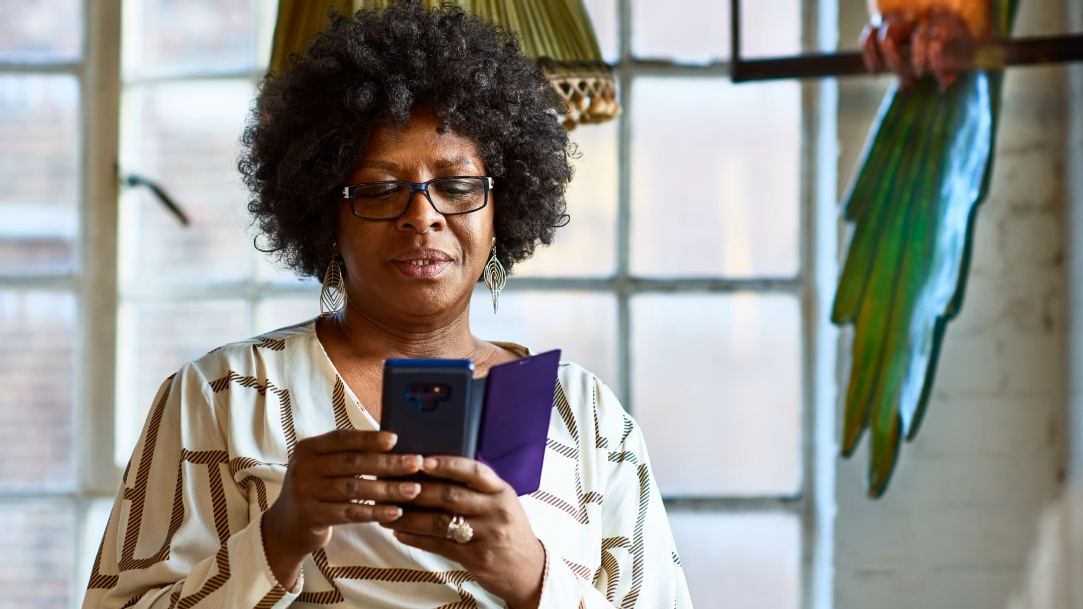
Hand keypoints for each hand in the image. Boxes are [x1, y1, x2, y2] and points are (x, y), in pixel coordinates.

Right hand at [261, 430, 423, 588]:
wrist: (285, 527)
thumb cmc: (315, 490)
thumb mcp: (322, 467)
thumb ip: (347, 455)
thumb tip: (392, 443)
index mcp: (308, 448)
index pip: (342, 438)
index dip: (368, 438)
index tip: (396, 439)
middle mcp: (303, 468)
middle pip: (352, 463)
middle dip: (387, 463)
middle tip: (416, 463)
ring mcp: (304, 493)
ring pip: (353, 489)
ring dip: (387, 489)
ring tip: (414, 490)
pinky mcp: (310, 517)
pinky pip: (349, 513)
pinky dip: (375, 512)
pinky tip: (395, 512)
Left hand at [380, 456, 544, 608]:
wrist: (527, 569)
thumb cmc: (509, 530)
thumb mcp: (503, 503)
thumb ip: (478, 489)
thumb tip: (437, 471)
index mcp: (501, 492)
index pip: (474, 472)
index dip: (447, 465)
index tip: (423, 460)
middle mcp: (495, 511)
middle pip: (452, 496)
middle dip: (419, 490)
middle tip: (394, 485)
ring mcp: (485, 536)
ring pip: (441, 522)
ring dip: (410, 516)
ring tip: (388, 512)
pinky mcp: (475, 557)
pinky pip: (439, 545)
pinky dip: (417, 538)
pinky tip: (400, 532)